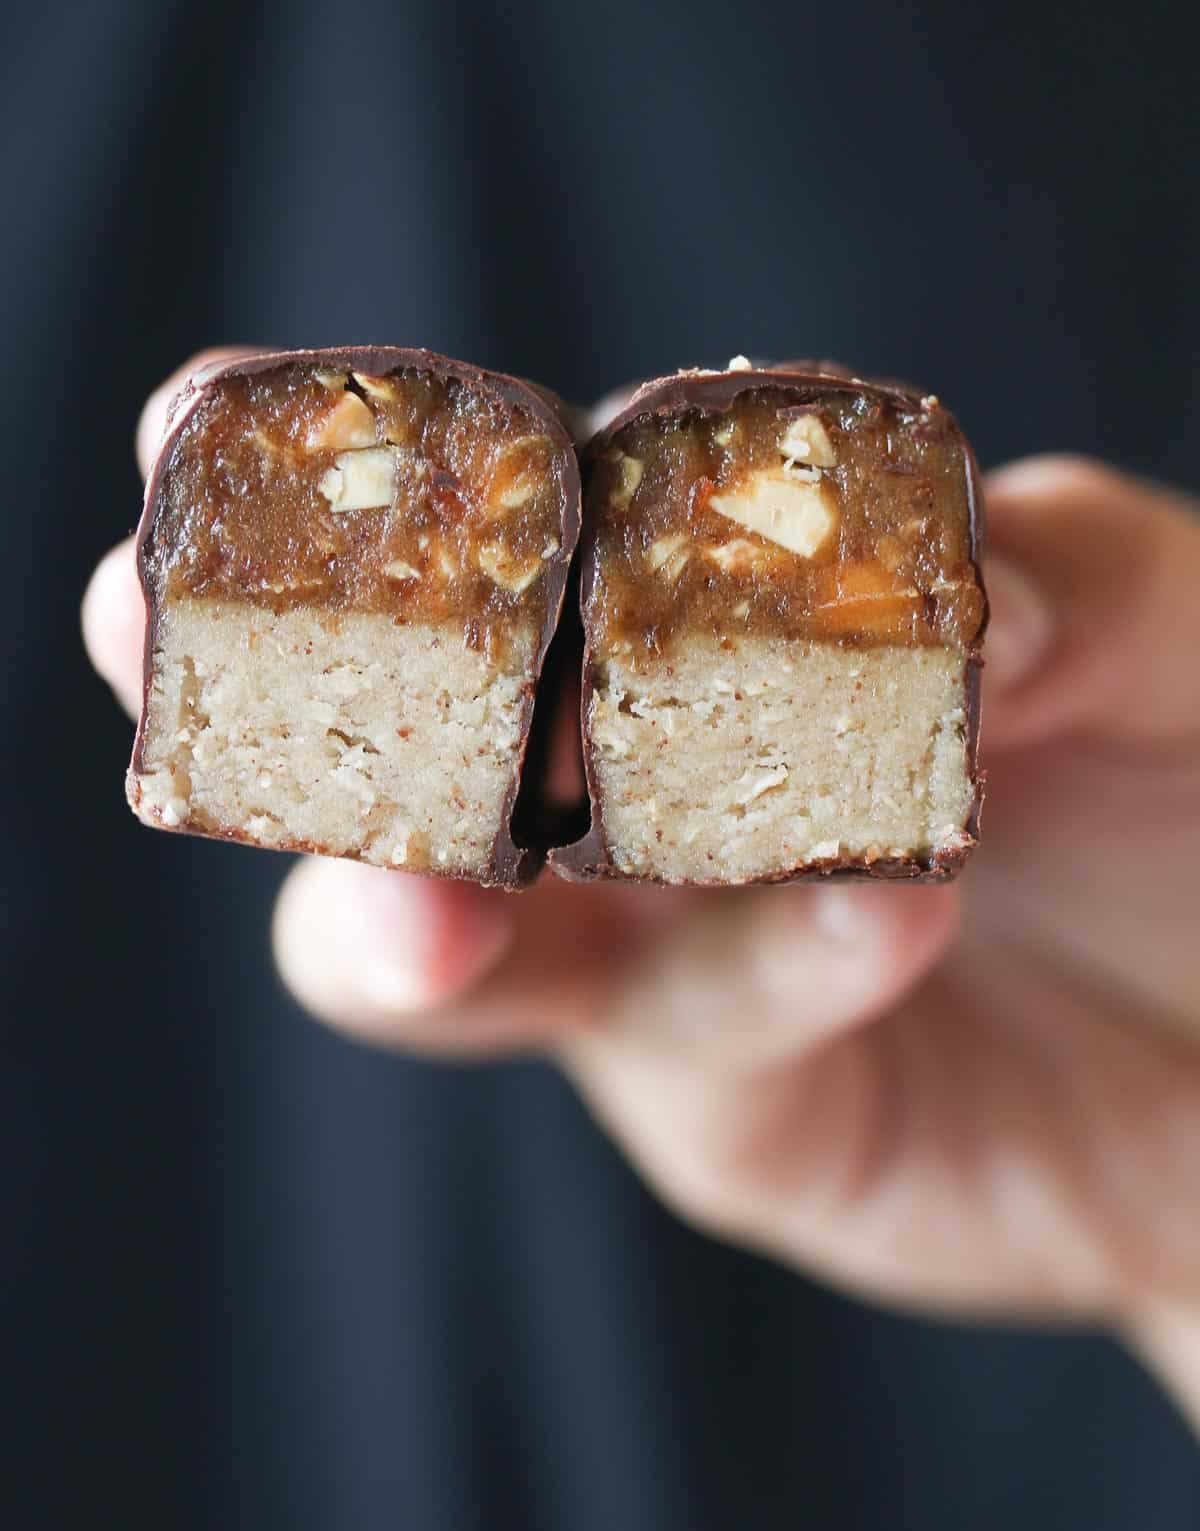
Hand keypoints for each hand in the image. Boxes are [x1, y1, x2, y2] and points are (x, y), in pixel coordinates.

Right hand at [84, 354, 1199, 1427]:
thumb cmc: (1188, 786)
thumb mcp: (1151, 624)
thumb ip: (1062, 567)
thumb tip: (964, 590)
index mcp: (675, 639)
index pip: (493, 555)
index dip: (351, 491)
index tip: (210, 408)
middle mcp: (628, 806)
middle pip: (392, 757)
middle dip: (270, 694)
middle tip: (159, 627)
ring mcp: (665, 976)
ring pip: (464, 953)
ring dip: (413, 911)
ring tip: (427, 891)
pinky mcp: (750, 1122)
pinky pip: (712, 1043)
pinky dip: (775, 960)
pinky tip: (882, 901)